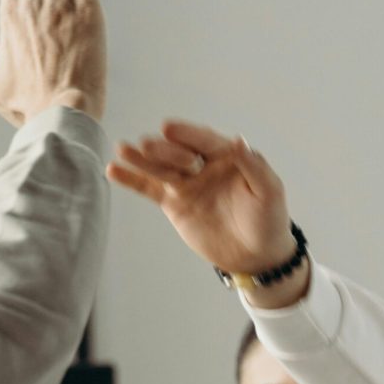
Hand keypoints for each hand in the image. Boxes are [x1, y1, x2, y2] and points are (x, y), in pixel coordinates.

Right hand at [107, 120, 304, 303]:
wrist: (257, 255)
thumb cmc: (269, 220)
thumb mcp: (269, 191)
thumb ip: (254, 166)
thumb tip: (238, 140)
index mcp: (228, 157)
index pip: (205, 141)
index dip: (187, 135)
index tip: (168, 127)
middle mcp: (204, 165)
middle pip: (178, 153)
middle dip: (163, 149)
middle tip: (147, 146)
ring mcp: (186, 184)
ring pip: (160, 168)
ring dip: (141, 159)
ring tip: (122, 149)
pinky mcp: (174, 203)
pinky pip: (150, 189)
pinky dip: (132, 181)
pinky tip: (113, 170)